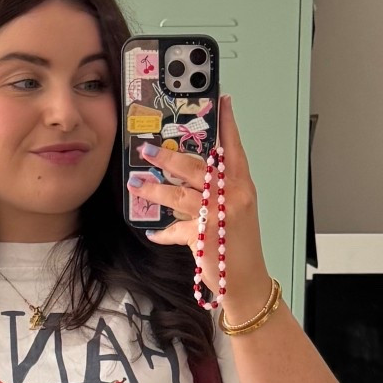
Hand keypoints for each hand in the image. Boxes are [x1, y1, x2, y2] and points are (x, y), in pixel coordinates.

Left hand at [127, 94, 271, 318]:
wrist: (246, 281)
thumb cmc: (239, 246)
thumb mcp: (236, 212)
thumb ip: (216, 193)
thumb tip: (185, 181)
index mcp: (241, 186)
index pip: (234, 149)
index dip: (227, 125)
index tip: (222, 101)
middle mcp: (232, 197)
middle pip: (196, 168)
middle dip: (168, 158)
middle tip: (146, 150)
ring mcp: (218, 216)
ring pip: (179, 195)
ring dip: (154, 189)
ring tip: (136, 184)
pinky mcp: (203, 238)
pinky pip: (175, 230)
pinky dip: (163, 232)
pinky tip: (153, 232)